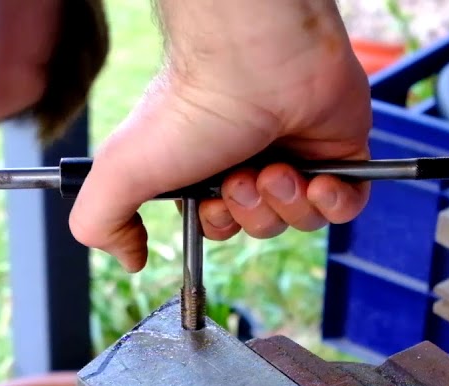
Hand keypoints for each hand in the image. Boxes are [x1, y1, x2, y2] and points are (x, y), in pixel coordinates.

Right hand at [68, 0, 371, 271]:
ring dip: (287, 204)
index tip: (211, 204)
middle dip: (252, 213)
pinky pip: (346, 207)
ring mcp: (298, 154)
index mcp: (205, 164)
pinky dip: (333, 205)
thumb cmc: (190, 108)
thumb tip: (130, 260)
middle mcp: (251, 157)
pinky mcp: (342, 150)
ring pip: (302, 220)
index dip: (219, 225)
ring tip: (276, 168)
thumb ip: (102, 221)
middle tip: (243, 176)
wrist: (253, 61)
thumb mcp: (121, 171)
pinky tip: (318, 181)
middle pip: (261, 226)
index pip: (219, 223)